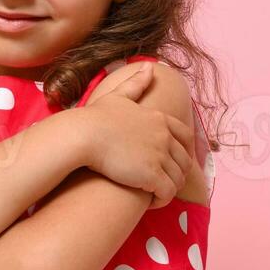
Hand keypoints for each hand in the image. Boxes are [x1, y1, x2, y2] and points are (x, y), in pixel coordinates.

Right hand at [74, 64, 196, 208]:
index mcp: (159, 119)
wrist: (83, 135)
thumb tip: (150, 67)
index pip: (185, 135)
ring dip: (171, 188)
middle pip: (184, 160)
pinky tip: (151, 202)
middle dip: (178, 173)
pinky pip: (168, 193)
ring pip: (178, 178)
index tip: (175, 161)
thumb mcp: (118, 96)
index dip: (184, 151)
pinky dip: (163, 200)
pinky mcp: (152, 175)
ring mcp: (160, 156)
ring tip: (157, 194)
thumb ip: (136, 83)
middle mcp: (165, 137)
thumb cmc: (95, 117)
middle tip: (164, 182)